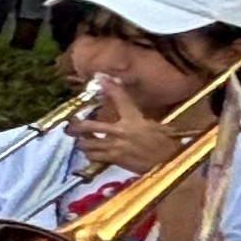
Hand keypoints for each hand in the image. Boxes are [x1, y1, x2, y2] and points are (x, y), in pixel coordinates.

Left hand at [70, 75, 187, 177]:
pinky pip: (94, 156)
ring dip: (81, 142)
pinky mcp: (114, 159)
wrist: (169, 163)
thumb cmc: (166, 144)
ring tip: (79, 140)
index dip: (110, 87)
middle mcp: (122, 131)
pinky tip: (90, 152)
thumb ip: (139, 119)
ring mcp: (116, 146)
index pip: (121, 99)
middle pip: (90, 126)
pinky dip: (89, 154)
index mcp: (135, 119)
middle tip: (71, 125)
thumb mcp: (157, 126)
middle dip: (77, 126)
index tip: (100, 76)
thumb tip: (131, 110)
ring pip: (88, 143)